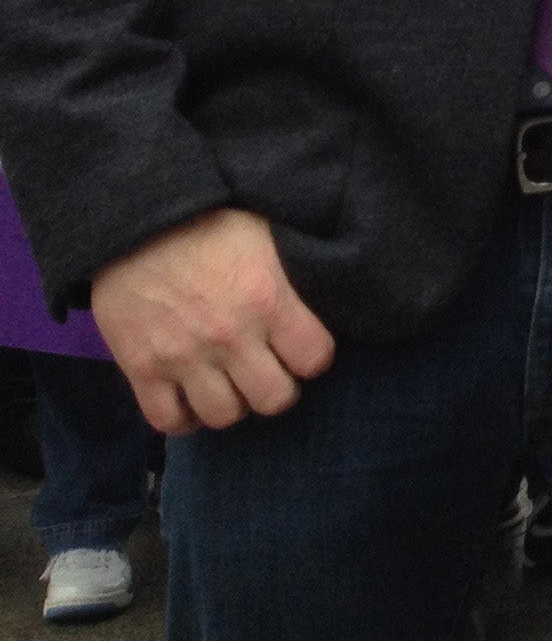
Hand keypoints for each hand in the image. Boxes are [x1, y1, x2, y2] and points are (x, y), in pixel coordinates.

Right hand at [90, 208, 335, 434]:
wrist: (132, 220)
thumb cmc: (207, 219)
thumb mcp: (266, 233)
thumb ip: (293, 271)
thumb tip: (329, 281)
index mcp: (268, 299)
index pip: (315, 358)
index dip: (313, 356)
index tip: (302, 348)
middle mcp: (230, 336)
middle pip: (274, 399)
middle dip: (278, 387)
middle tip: (268, 371)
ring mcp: (182, 356)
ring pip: (224, 415)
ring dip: (232, 403)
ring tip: (230, 385)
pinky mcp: (140, 368)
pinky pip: (167, 421)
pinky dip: (183, 419)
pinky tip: (191, 400)